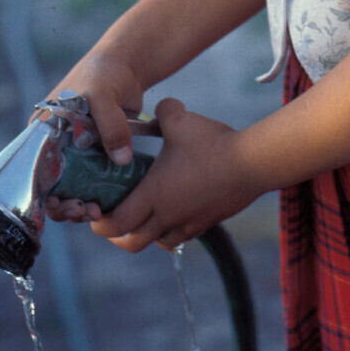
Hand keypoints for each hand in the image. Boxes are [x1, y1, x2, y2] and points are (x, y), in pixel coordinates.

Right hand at [38, 47, 145, 224]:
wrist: (127, 65)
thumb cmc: (105, 74)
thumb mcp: (101, 95)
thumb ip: (110, 125)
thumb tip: (120, 159)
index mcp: (43, 129)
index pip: (32, 168)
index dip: (42, 192)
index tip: (62, 203)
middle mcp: (54, 143)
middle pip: (49, 184)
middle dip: (62, 204)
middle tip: (84, 211)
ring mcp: (75, 151)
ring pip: (69, 188)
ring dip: (79, 205)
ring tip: (95, 212)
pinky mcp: (95, 155)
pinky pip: (91, 182)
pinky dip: (95, 196)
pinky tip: (104, 206)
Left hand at [91, 97, 258, 251]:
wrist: (253, 163)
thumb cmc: (212, 143)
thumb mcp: (180, 119)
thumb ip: (163, 110)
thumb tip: (161, 106)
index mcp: (154, 194)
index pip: (115, 224)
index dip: (100, 223)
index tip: (96, 211)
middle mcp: (167, 215)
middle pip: (131, 244)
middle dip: (118, 236)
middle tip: (115, 216)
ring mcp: (188, 222)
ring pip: (158, 242)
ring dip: (146, 233)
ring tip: (144, 212)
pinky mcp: (206, 222)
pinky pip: (180, 235)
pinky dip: (170, 229)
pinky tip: (174, 208)